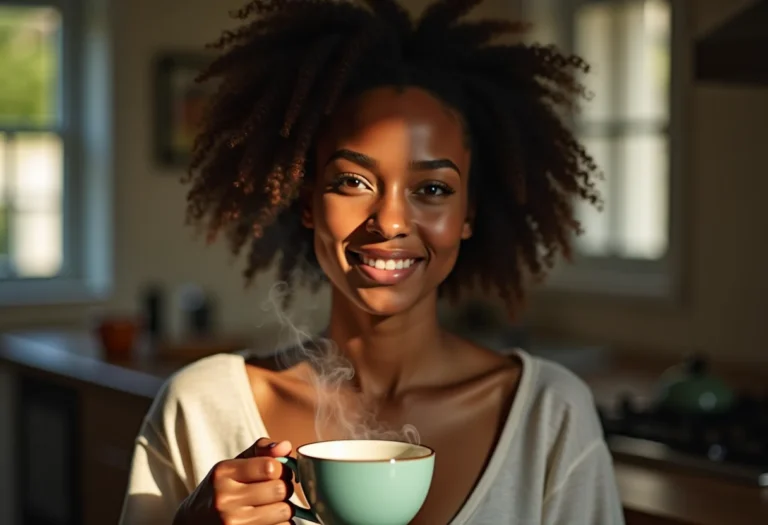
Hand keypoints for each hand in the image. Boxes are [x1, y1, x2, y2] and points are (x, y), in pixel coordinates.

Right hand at [173, 438, 295, 524]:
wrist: (192, 522)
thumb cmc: (220, 490)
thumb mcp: (233, 465)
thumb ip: (261, 451)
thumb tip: (286, 446)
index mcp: (223, 472)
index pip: (270, 467)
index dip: (281, 469)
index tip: (276, 473)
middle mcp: (225, 498)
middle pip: (280, 489)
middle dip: (284, 488)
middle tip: (274, 491)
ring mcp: (232, 522)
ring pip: (284, 512)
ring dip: (284, 508)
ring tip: (269, 507)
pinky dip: (281, 524)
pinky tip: (267, 520)